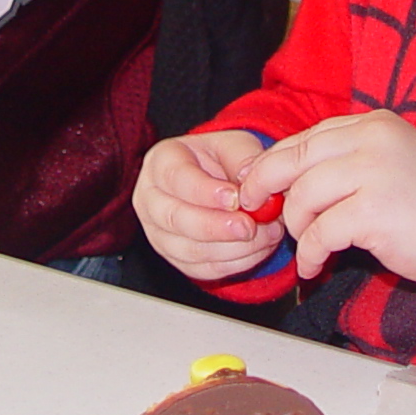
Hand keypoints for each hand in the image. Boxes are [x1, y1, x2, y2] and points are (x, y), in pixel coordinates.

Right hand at [133, 131, 281, 282]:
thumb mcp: (235, 145)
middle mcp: (151, 198)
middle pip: (174, 218)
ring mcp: (158, 232)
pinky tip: (256, 250)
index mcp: (162, 161)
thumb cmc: (222, 159)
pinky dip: (232, 264)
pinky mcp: (174, 257)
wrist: (221, 182)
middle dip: (215, 227)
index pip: (176, 177)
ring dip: (230, 248)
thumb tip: (249, 181)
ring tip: (264, 236)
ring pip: (188, 249)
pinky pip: (201, 269)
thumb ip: (243, 159)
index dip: (204, 191)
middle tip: (249, 227)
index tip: (235, 199)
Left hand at [235, 109, 415, 282]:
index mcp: (375, 124)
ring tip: (307, 245)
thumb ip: (347, 160)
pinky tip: (315, 266)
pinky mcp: (372, 210)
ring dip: (296, 227)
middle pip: (295, 159)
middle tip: (254, 208)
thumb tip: (286, 174)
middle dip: (265, 186)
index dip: (275, 161)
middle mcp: (373, 139)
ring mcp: (373, 172)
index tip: (257, 183)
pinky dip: (310, 253)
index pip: (308, 137)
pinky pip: (319, 232)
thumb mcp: (390, 164)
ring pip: (302, 196)